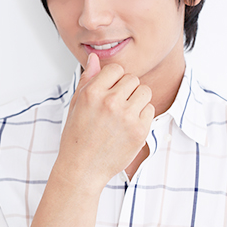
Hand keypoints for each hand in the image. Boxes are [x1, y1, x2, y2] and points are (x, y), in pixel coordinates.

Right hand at [56, 53, 154, 188]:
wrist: (82, 169)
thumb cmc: (77, 137)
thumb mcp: (76, 105)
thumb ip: (88, 79)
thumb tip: (94, 57)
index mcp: (92, 93)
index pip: (116, 69)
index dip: (115, 80)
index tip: (110, 92)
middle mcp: (110, 102)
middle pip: (133, 79)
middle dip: (127, 90)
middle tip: (117, 106)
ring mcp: (126, 117)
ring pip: (145, 92)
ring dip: (138, 100)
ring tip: (125, 114)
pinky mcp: (139, 131)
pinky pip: (150, 110)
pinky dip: (143, 116)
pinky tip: (129, 126)